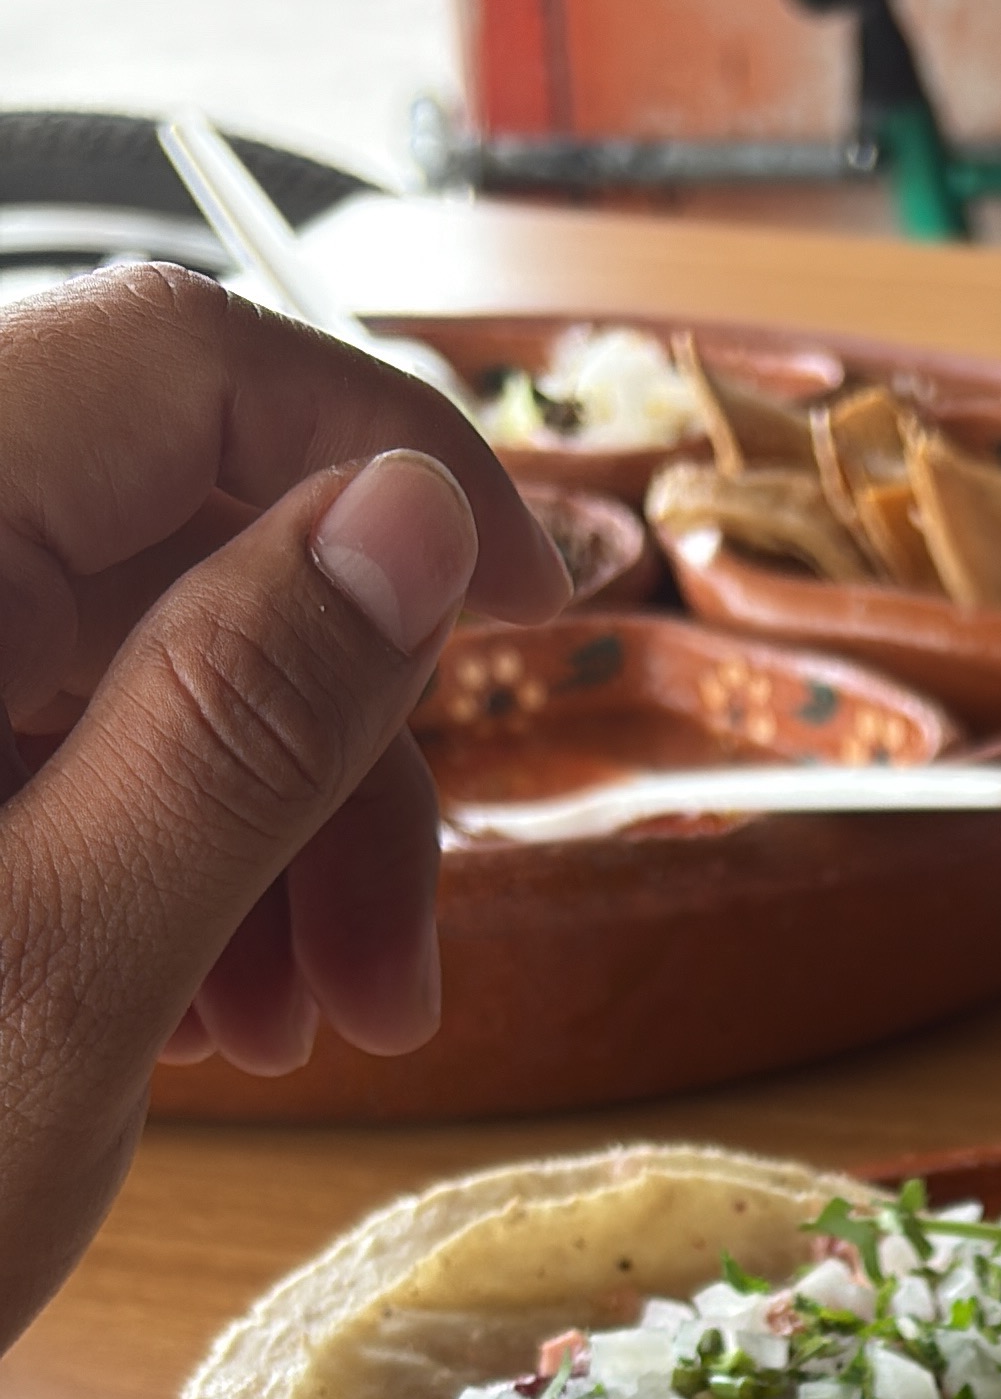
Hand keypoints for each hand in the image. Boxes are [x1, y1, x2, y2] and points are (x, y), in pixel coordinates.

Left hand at [0, 263, 567, 1344]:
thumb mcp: (62, 967)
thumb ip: (237, 718)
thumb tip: (406, 511)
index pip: (176, 365)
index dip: (383, 450)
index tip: (541, 599)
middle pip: (174, 533)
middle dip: (339, 730)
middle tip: (404, 964)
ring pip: (138, 660)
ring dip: (278, 828)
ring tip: (313, 1033)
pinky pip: (60, 754)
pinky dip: (173, 865)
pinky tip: (207, 1018)